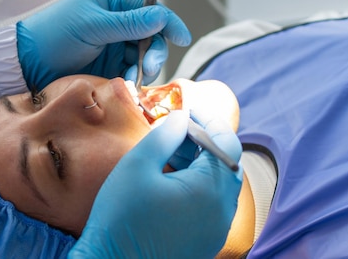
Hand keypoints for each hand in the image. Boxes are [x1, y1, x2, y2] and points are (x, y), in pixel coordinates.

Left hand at [17, 0, 190, 89]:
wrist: (26, 63)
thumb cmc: (53, 34)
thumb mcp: (92, 25)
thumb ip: (128, 23)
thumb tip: (161, 16)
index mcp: (113, 3)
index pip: (150, 10)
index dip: (168, 23)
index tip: (181, 38)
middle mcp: (117, 24)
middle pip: (151, 37)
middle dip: (153, 52)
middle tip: (147, 67)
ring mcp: (112, 46)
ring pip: (143, 57)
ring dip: (142, 68)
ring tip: (128, 77)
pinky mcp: (107, 67)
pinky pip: (130, 72)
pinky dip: (131, 79)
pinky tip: (122, 83)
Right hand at [68, 110, 242, 258]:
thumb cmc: (120, 218)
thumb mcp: (137, 166)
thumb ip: (165, 135)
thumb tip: (183, 118)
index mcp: (210, 191)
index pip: (227, 143)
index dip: (210, 118)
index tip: (188, 107)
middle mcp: (222, 212)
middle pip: (225, 163)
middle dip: (202, 140)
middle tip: (174, 129)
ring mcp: (216, 229)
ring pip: (218, 183)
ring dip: (199, 162)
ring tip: (167, 152)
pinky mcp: (205, 240)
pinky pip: (211, 203)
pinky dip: (196, 183)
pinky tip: (168, 179)